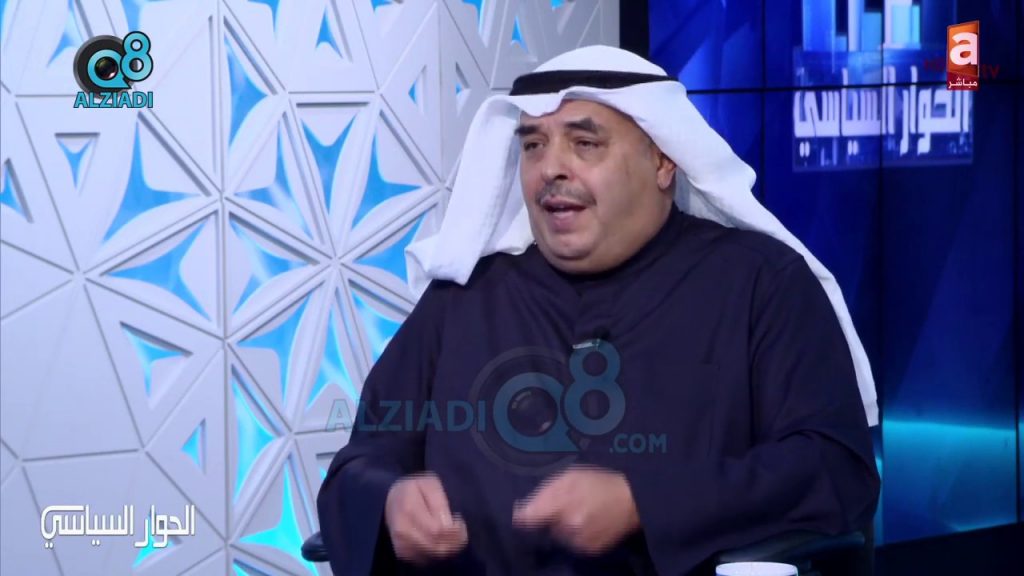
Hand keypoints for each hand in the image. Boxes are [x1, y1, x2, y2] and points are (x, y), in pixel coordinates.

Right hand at [384, 472, 467, 564]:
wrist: (390, 500)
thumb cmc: (414, 488)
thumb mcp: (428, 483)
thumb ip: (439, 500)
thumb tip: (448, 523)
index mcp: (409, 509)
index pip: (438, 531)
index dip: (454, 530)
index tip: (459, 519)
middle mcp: (402, 532)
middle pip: (437, 547)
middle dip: (454, 540)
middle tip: (458, 528)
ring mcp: (402, 545)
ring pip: (434, 556)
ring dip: (449, 547)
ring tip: (451, 532)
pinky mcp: (403, 554)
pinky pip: (428, 559)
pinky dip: (438, 552)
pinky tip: (441, 540)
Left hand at [512, 465, 639, 554]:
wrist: (632, 501)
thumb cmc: (599, 483)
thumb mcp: (570, 476)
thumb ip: (544, 493)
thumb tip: (521, 510)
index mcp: (562, 504)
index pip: (528, 519)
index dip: (523, 515)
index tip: (522, 512)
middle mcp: (568, 527)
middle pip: (543, 527)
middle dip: (549, 516)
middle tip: (566, 503)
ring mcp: (579, 542)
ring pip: (557, 536)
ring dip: (562, 526)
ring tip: (580, 511)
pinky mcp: (590, 551)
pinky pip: (572, 543)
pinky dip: (575, 535)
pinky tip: (587, 522)